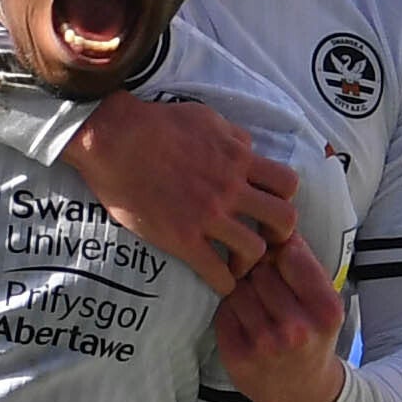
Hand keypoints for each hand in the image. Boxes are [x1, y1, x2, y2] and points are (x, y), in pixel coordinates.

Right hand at [63, 96, 296, 295]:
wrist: (114, 139)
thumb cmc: (156, 123)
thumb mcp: (207, 118)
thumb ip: (233, 137)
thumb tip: (248, 150)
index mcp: (238, 159)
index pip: (287, 183)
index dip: (284, 199)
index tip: (268, 207)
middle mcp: (230, 189)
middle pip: (284, 220)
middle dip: (280, 234)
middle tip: (263, 239)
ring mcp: (208, 216)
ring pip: (255, 250)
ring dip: (250, 261)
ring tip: (237, 262)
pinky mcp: (182, 238)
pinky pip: (217, 271)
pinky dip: (223, 282)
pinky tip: (217, 280)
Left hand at [213, 238, 347, 401]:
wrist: (303, 394)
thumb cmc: (313, 338)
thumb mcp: (325, 303)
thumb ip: (304, 267)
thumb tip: (274, 226)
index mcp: (325, 310)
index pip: (290, 253)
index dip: (279, 249)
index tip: (277, 254)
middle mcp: (296, 329)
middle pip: (260, 269)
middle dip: (259, 271)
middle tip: (266, 285)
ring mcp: (264, 344)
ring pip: (238, 288)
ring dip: (243, 290)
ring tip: (257, 305)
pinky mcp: (237, 355)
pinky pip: (224, 311)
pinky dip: (230, 311)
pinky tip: (245, 322)